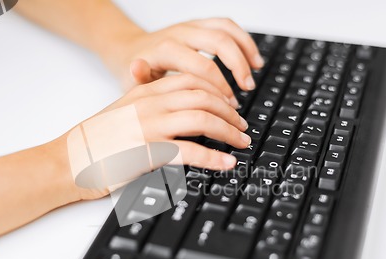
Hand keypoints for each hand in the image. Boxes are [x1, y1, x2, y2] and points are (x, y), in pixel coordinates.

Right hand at [66, 74, 250, 199]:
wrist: (70, 160)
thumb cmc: (97, 140)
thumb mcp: (125, 112)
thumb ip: (151, 106)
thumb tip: (182, 113)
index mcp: (146, 91)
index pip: (193, 80)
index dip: (219, 92)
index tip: (231, 105)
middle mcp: (150, 104)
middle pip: (203, 97)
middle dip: (230, 111)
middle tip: (242, 126)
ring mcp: (149, 127)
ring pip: (202, 119)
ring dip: (228, 131)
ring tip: (241, 142)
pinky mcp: (148, 152)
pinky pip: (190, 151)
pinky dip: (214, 157)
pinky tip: (226, 162)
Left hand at [104, 18, 263, 103]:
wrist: (131, 51)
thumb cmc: (135, 72)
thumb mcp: (132, 81)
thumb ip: (138, 78)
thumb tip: (137, 68)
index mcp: (166, 49)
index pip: (202, 67)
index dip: (220, 88)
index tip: (228, 106)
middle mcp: (180, 33)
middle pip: (219, 42)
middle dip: (237, 67)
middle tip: (246, 89)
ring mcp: (191, 27)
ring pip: (226, 29)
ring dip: (245, 50)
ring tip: (255, 72)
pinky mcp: (199, 25)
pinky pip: (227, 26)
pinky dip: (243, 40)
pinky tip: (253, 59)